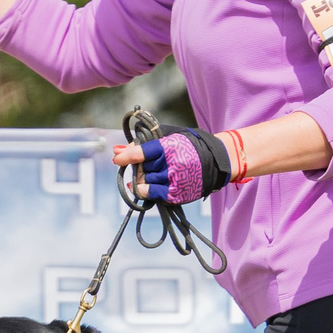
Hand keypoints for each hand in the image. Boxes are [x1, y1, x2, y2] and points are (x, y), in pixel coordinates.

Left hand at [114, 127, 234, 203]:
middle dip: (138, 168)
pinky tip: (140, 187)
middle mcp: (172, 164)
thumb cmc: (187, 146)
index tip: (118, 160)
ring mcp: (175, 181)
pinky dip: (144, 191)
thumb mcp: (168, 137)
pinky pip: (153, 195)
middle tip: (142, 165)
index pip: (142, 152)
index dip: (127, 157)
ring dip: (141, 179)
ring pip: (145, 182)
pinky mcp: (177, 194)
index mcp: (169, 146)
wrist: (215, 161)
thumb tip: (116, 151)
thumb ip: (142, 143)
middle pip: (142, 169)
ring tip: (147, 174)